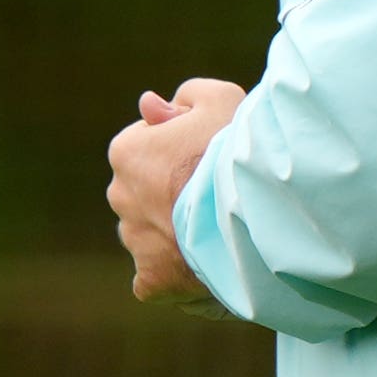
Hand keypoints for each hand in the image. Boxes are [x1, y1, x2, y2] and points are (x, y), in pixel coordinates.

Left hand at [105, 78, 246, 299]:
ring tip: (215, 231)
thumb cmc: (237, 148)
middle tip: (214, 195)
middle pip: (144, 194)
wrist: (256, 206)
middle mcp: (120, 196)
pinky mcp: (152, 280)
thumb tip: (152, 105)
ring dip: (172, 234)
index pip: (146, 147)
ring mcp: (135, 241)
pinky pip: (153, 279)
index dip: (180, 150)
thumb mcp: (221, 99)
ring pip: (149, 236)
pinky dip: (172, 275)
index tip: (208, 157)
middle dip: (170, 194)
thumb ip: (189, 96)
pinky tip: (202, 265)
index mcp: (127, 152)